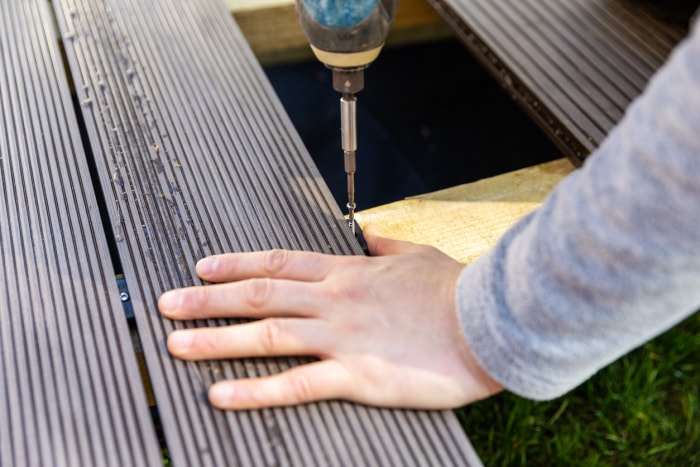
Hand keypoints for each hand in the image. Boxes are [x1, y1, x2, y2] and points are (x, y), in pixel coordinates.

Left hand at [158, 225, 502, 409]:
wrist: (491, 318)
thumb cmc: (457, 289)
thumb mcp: (419, 254)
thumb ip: (387, 244)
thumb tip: (369, 234)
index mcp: (349, 272)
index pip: (279, 263)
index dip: (236, 264)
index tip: (204, 266)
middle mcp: (335, 300)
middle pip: (259, 294)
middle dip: (208, 299)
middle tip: (168, 304)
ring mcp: (343, 336)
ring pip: (267, 333)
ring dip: (216, 338)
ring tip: (176, 344)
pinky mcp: (358, 374)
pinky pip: (296, 382)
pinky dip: (255, 389)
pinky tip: (222, 394)